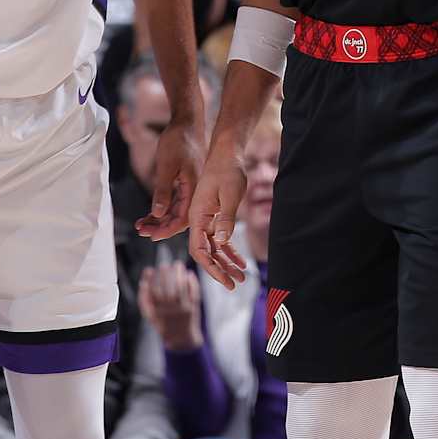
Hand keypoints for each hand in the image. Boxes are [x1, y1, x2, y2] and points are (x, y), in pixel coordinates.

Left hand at [137, 114, 204, 241]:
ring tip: (141, 225)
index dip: (167, 229)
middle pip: (180, 217)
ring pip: (176, 210)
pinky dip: (162, 207)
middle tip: (141, 231)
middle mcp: (196, 190)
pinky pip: (175, 200)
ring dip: (159, 219)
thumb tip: (158, 213)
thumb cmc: (178, 140)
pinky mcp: (186, 182)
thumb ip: (163, 190)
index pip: (183, 217)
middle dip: (161, 227)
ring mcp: (191, 186)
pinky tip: (149, 213)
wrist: (186, 122)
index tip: (152, 236)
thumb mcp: (166, 165)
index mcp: (195, 188)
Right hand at [137, 264, 202, 350]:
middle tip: (164, 265)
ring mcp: (183, 309)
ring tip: (177, 265)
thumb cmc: (163, 324)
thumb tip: (143, 282)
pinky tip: (189, 274)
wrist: (181, 338)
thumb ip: (144, 299)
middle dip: (165, 274)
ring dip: (179, 274)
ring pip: (181, 288)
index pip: (154, 292)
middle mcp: (171, 311)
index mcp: (158, 312)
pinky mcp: (194, 308)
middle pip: (168, 289)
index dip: (151, 279)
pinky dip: (192, 282)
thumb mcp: (149, 315)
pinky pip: (193, 292)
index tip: (150, 269)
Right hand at [185, 142, 248, 289]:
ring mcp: (206, 219)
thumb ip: (226, 218)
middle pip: (205, 252)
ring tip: (241, 277)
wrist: (226, 154)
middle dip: (219, 270)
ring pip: (213, 247)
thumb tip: (222, 241)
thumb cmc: (227, 171)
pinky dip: (229, 251)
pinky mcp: (215, 216)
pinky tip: (240, 261)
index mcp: (197, 216)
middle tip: (235, 284)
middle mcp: (198, 220)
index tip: (225, 281)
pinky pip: (220, 238)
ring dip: (225, 263)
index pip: (199, 250)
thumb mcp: (229, 194)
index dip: (211, 268)